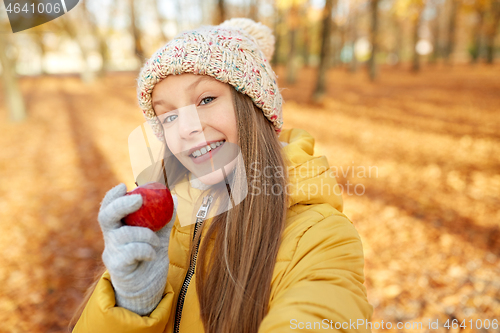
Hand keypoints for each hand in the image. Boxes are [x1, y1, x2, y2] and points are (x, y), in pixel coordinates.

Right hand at [97, 183, 176, 315]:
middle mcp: (111, 239)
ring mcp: (112, 253)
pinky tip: (151, 255)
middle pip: (106, 217)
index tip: (124, 186)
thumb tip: (173, 198)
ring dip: (146, 235)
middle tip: (139, 200)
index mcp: (118, 228)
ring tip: (155, 243)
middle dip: (121, 205)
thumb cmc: (149, 260)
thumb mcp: (158, 237)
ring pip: (125, 234)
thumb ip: (164, 220)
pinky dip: (146, 250)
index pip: (108, 208)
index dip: (112, 196)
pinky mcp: (117, 267)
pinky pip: (132, 251)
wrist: (147, 289)